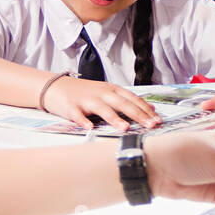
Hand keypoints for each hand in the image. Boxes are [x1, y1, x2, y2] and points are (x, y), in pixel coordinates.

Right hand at [42, 76, 161, 129]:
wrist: (56, 86)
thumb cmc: (85, 92)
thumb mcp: (108, 93)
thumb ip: (127, 100)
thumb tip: (149, 109)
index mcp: (112, 90)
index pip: (133, 99)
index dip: (146, 110)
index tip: (158, 120)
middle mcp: (102, 93)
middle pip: (123, 104)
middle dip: (138, 115)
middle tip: (151, 125)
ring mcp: (86, 100)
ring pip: (102, 109)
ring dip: (114, 118)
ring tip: (125, 128)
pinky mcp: (71, 107)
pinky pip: (78, 115)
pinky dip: (83, 121)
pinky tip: (89, 128)